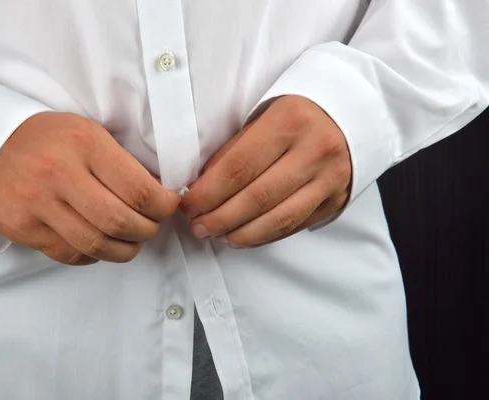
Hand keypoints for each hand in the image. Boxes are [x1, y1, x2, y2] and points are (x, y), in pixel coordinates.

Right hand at [0, 112, 179, 264]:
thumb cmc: (49, 140)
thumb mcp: (88, 133)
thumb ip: (121, 163)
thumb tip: (159, 195)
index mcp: (85, 146)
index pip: (138, 190)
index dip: (163, 206)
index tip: (169, 206)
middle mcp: (60, 175)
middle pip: (120, 222)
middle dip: (148, 231)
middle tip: (152, 226)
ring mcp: (38, 205)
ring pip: (97, 245)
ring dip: (125, 249)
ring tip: (132, 241)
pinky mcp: (24, 229)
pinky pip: (71, 254)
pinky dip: (95, 255)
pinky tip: (101, 244)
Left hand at [180, 95, 351, 247]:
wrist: (352, 112)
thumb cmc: (297, 113)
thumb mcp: (264, 115)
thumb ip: (235, 150)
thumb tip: (202, 186)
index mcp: (289, 121)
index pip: (239, 167)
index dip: (209, 192)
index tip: (189, 205)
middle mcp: (314, 150)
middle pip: (257, 197)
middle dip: (220, 218)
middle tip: (198, 227)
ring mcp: (329, 178)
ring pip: (279, 218)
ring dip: (242, 233)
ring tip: (219, 235)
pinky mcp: (336, 198)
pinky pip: (296, 225)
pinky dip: (266, 235)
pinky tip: (246, 236)